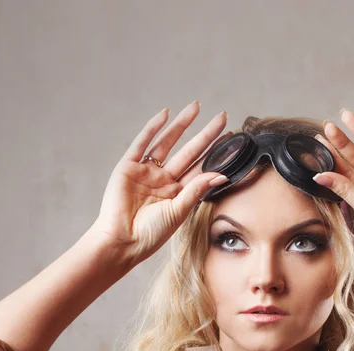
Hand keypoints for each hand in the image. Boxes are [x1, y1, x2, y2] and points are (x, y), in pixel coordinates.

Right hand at [89, 101, 230, 266]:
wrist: (122, 241)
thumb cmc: (151, 234)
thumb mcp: (178, 212)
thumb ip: (197, 190)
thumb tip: (221, 174)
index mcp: (178, 194)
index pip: (201, 168)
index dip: (215, 153)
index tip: (231, 138)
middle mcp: (164, 180)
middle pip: (189, 152)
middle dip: (205, 134)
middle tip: (222, 117)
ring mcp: (146, 172)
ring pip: (168, 142)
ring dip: (181, 125)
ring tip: (196, 107)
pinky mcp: (128, 167)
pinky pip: (142, 143)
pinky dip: (152, 128)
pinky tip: (165, 114)